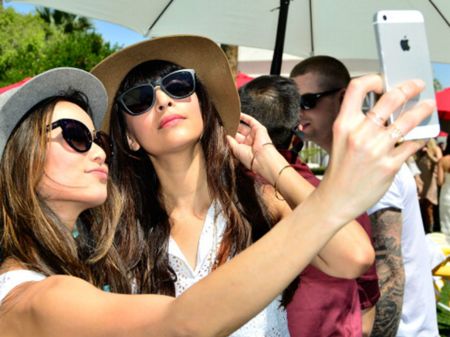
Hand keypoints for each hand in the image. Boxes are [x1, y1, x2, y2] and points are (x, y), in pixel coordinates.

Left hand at [227, 113, 287, 183]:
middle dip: (232, 128)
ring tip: (229, 118)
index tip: (222, 131)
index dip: (229, 135)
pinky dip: (245, 117)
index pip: (235, 139)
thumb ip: (230, 141)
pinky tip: (238, 114)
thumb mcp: (235, 150)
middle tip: (224, 123)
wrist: (261, 158)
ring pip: (244, 126)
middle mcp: (249, 142)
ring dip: (237, 122)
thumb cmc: (249, 158)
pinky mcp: (259, 129)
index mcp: (244, 148)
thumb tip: (226, 135)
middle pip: (239, 132)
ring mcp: (254, 135)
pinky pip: (251, 121)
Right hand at [316, 74, 432, 222]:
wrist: (337, 198)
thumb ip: (358, 122)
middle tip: (417, 85)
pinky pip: (412, 144)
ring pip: (408, 120)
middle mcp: (359, 134)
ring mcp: (376, 150)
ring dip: (422, 110)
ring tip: (427, 106)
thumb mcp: (340, 139)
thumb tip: (385, 107)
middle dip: (409, 87)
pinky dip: (421, 138)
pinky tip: (422, 135)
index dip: (372, 79)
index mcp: (344, 124)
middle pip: (390, 98)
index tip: (383, 82)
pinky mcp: (390, 165)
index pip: (357, 88)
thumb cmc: (340, 169)